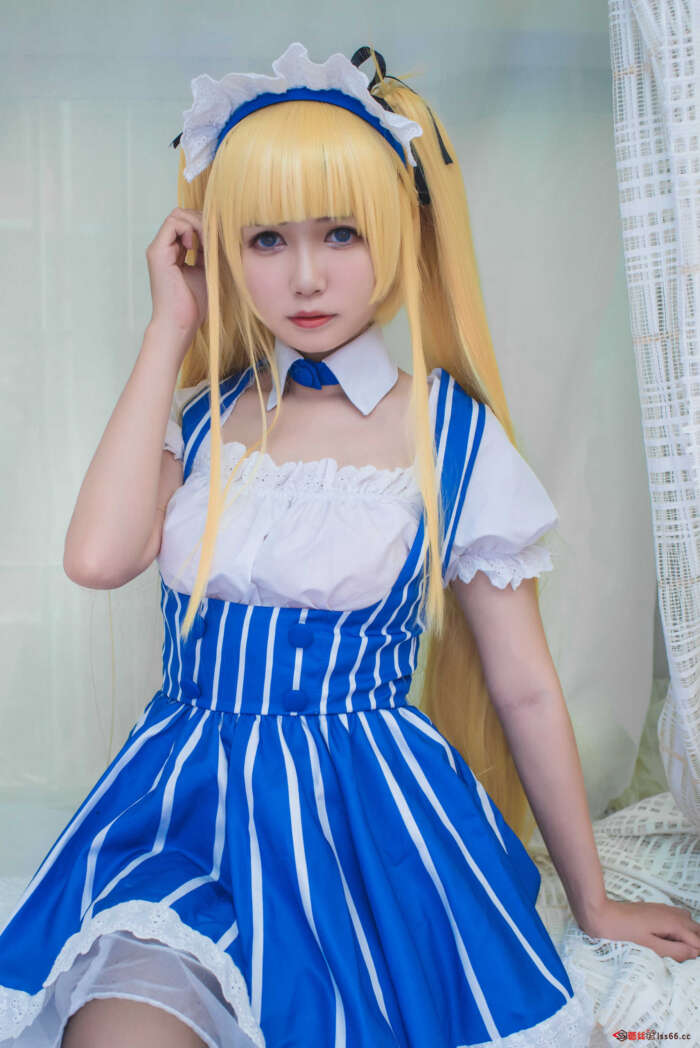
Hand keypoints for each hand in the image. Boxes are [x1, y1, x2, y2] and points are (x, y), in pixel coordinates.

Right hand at [146, 207, 207, 345]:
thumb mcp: (206, 271)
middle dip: (202, 220)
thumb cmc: (194, 304)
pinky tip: (196, 247)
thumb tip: (222, 233)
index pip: (187, 223)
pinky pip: (173, 223)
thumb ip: (209, 252)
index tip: (217, 240)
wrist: (180, 323)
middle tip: (214, 238)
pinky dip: (190, 229)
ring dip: (197, 223)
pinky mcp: (157, 252)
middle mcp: (164, 248)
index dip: (204, 225)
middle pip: (182, 214)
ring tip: (206, 243)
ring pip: (177, 215)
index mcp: (174, 253)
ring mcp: (158, 249)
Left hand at [580, 897, 699, 961]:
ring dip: (690, 935)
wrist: (602, 914)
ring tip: (680, 950)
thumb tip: (695, 953)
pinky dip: (680, 928)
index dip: (696, 953)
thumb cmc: (623, 932)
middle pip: (697, 929)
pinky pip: (677, 916)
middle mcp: (672, 913)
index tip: (688, 960)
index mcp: (673, 923)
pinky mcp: (656, 909)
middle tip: (686, 956)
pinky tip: (670, 938)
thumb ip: (675, 951)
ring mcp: (664, 909)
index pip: (698, 940)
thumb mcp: (650, 946)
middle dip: (696, 942)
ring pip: (688, 921)